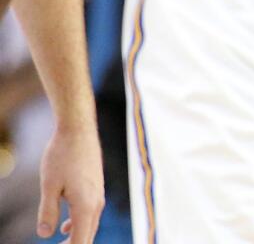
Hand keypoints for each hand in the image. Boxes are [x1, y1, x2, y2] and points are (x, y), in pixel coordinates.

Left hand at [38, 123, 103, 242]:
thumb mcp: (49, 185)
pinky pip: (91, 213)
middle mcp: (96, 202)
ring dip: (76, 237)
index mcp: (86, 205)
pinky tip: (65, 226)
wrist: (78, 130)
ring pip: (90, 225)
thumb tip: (45, 235)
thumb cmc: (62, 155)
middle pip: (88, 235)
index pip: (80, 241)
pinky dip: (79, 224)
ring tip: (59, 243)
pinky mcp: (96, 187)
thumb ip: (48, 212)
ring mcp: (98, 194)